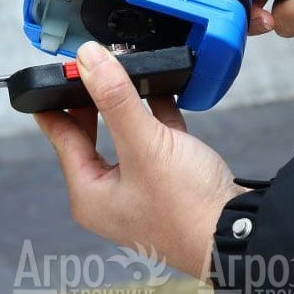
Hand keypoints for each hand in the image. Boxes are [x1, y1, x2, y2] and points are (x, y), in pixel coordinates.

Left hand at [34, 41, 244, 278]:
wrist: (238, 235)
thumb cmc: (186, 206)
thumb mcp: (144, 145)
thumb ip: (115, 99)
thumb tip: (88, 58)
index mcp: (90, 193)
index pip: (61, 136)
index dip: (56, 99)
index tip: (55, 69)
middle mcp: (111, 194)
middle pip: (92, 134)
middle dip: (94, 98)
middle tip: (93, 64)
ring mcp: (142, 188)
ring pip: (124, 135)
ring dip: (125, 104)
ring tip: (124, 69)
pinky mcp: (170, 181)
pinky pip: (155, 139)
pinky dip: (156, 115)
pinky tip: (162, 91)